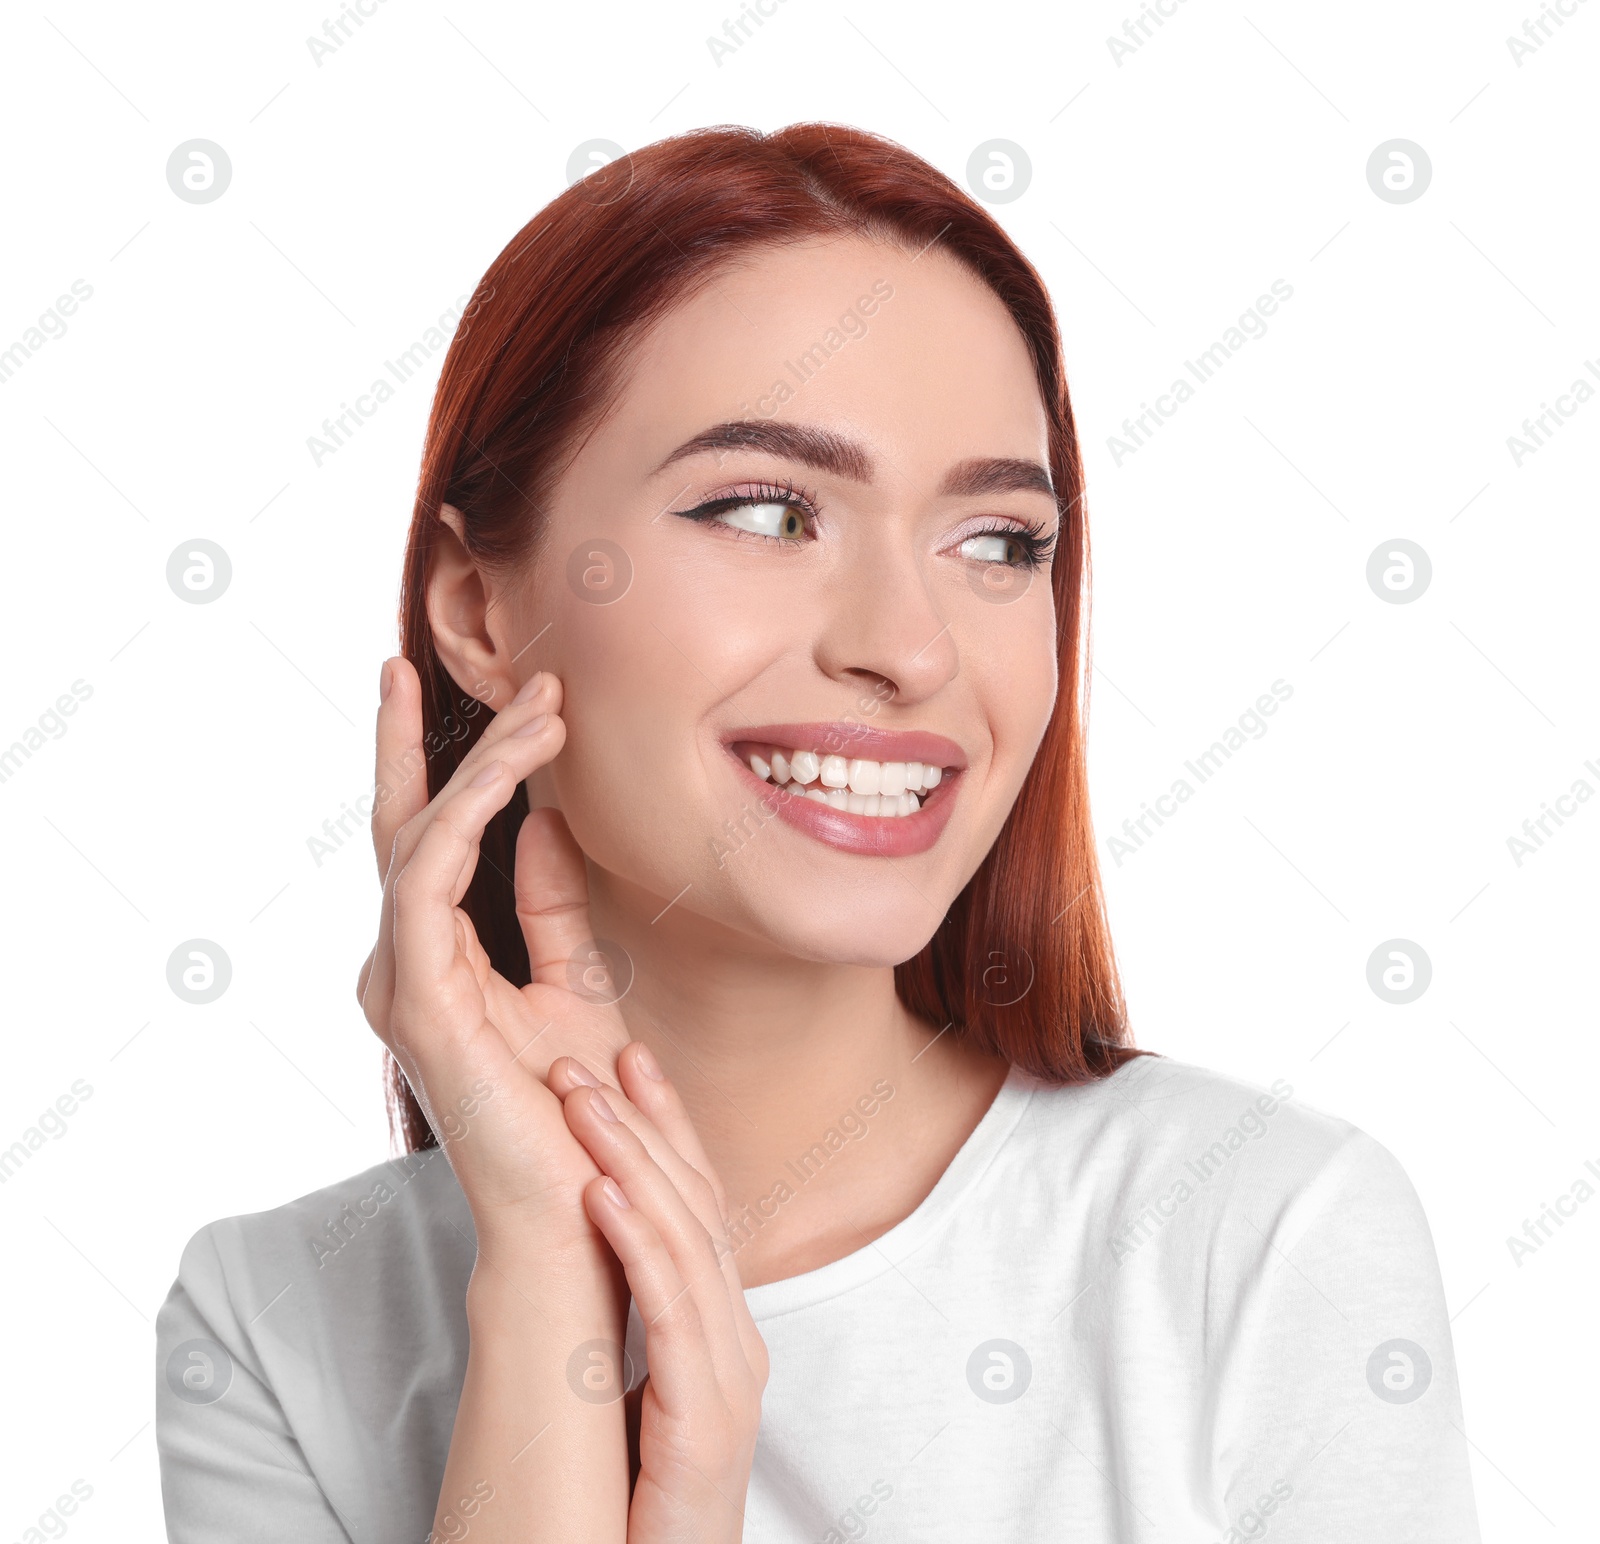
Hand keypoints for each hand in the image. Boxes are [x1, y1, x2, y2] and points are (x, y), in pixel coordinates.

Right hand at [356, 655, 633, 1262]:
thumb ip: (553, 909)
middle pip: (402, 829)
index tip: (493, 704)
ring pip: (420, 841)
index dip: (442, 767)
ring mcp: (401, 986)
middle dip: (420, 743)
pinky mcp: (418, 1002)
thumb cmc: (585, 1112)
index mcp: (435, 965)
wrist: (586, 1211)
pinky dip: (468, 819)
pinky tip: (516, 778)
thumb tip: (549, 825)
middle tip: (445, 668)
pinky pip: (427, 882)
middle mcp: (403, 969)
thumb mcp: (579, 983)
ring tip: (540, 710)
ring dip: (479, 766)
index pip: (426, 845)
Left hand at [552, 1043, 769, 1543]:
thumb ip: (639, 1320)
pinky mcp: (706, 1424)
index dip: (668, 1129)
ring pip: (686, 1244)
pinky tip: (601, 1193)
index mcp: (723, 1331)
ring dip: (632, 1162)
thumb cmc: (637, 1507)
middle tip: (590, 1061)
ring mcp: (730, 1383)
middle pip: (697, 1209)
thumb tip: (598, 1240)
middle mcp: (738, 1344)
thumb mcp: (641, 1392)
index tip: (629, 1062)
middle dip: (643, 1126)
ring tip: (581, 1102)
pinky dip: (637, 1243)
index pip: (700, 1205)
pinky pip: (672, 1313)